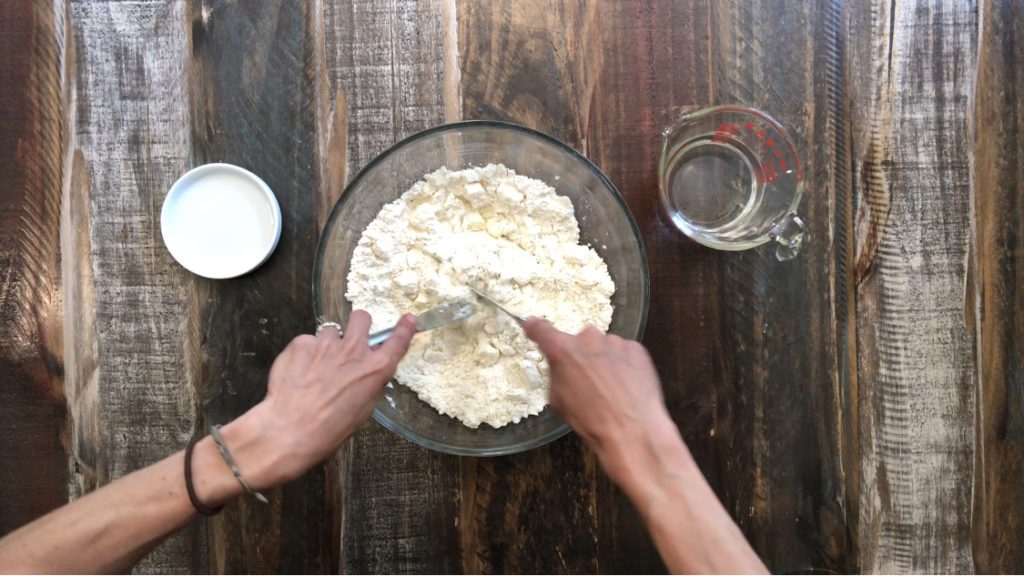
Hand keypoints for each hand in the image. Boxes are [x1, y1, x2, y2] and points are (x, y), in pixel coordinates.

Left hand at [220, 310, 415, 489]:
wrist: (289, 430)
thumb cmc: (329, 429)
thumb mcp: (363, 410)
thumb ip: (369, 383)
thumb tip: (368, 372)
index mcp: (375, 369)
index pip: (397, 341)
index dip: (404, 328)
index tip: (408, 319)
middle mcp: (354, 351)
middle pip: (362, 318)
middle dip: (358, 326)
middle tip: (349, 342)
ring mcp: (326, 344)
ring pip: (331, 332)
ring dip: (327, 345)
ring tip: (316, 368)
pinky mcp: (301, 344)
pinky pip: (307, 342)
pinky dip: (304, 355)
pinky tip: (299, 373)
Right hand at [522, 317, 674, 486]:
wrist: (630, 428)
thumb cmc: (590, 419)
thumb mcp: (558, 400)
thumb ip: (557, 374)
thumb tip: (562, 367)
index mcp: (562, 351)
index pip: (542, 330)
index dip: (535, 327)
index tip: (532, 325)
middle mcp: (588, 339)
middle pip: (579, 342)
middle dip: (581, 356)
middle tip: (587, 380)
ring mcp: (614, 342)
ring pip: (603, 347)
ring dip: (603, 361)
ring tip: (610, 388)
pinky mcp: (635, 348)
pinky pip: (624, 352)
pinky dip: (623, 365)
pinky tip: (625, 386)